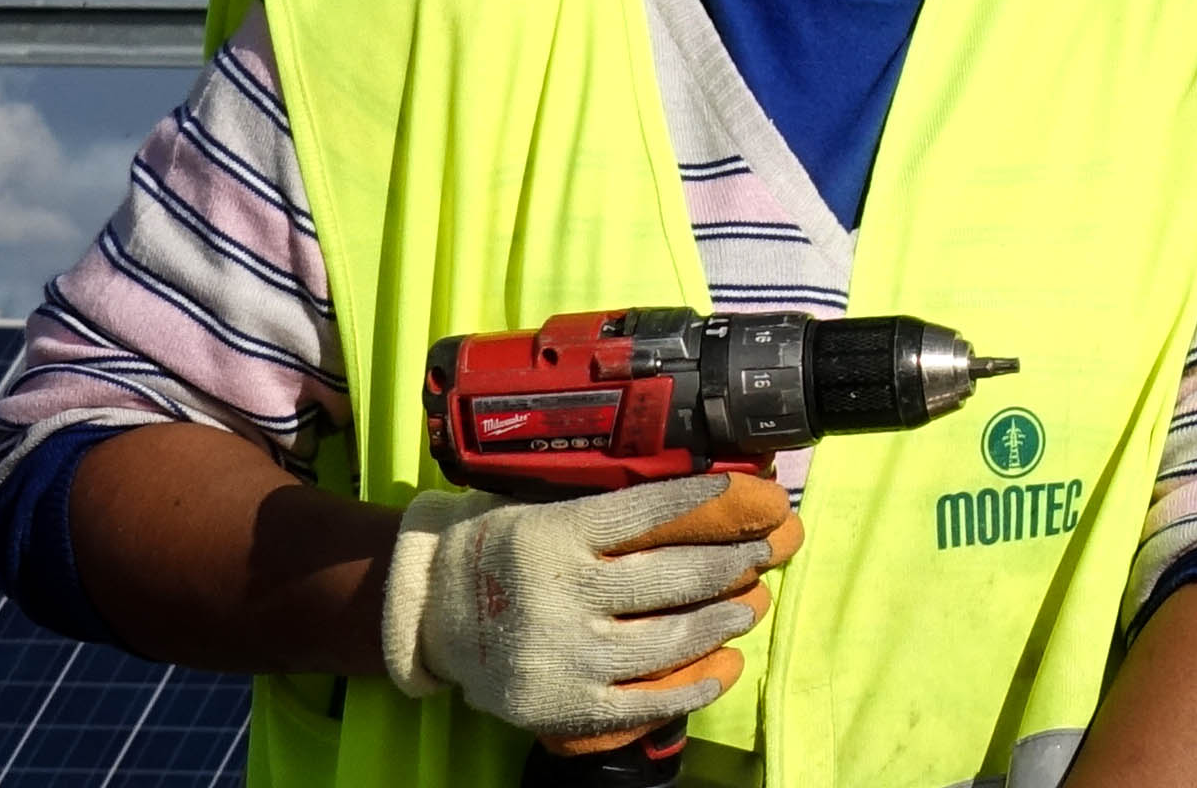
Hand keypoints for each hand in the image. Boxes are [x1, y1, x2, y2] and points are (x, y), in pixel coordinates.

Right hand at [381, 471, 795, 742]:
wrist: (432, 615)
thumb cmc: (502, 553)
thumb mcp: (542, 512)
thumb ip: (605, 509)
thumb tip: (697, 492)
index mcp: (556, 535)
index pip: (649, 511)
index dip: (706, 501)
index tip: (752, 495)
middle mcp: (563, 594)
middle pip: (672, 577)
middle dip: (731, 564)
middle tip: (764, 554)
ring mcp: (566, 654)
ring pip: (668, 640)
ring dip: (722, 622)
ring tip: (748, 608)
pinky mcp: (566, 704)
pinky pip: (644, 701)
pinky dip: (693, 687)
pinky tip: (723, 670)